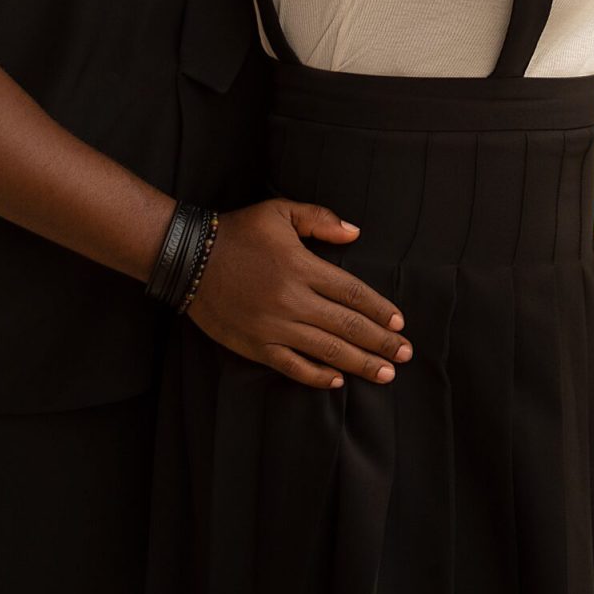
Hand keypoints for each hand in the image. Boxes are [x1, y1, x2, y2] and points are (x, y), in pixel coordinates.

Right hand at [188, 199, 411, 391]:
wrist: (188, 258)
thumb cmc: (238, 231)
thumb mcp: (279, 212)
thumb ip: (320, 219)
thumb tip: (355, 233)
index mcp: (302, 267)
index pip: (352, 293)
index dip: (379, 310)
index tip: (399, 323)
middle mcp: (292, 300)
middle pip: (347, 326)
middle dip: (380, 342)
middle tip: (405, 354)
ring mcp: (273, 327)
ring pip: (326, 351)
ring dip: (359, 364)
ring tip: (386, 373)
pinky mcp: (254, 345)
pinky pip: (292, 366)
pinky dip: (316, 376)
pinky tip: (337, 382)